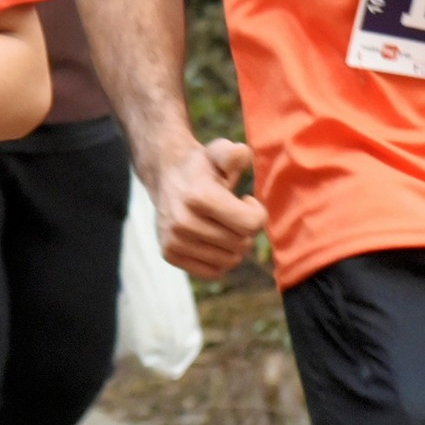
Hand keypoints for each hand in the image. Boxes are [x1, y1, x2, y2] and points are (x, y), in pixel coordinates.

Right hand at [149, 137, 266, 278]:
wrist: (166, 178)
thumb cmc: (202, 167)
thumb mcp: (219, 152)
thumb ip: (233, 153)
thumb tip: (241, 154)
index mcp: (199, 196)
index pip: (251, 224)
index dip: (257, 213)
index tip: (246, 200)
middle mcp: (183, 221)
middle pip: (243, 244)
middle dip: (245, 230)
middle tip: (234, 214)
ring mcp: (174, 240)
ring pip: (230, 261)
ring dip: (233, 246)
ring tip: (222, 225)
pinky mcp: (169, 254)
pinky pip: (213, 272)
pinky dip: (219, 259)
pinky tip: (212, 239)